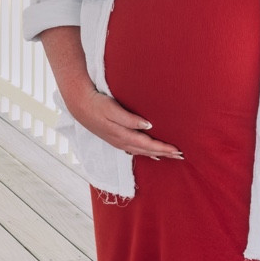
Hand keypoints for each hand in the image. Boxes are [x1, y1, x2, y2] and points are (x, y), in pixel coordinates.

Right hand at [62, 83, 182, 158]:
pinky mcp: (115, 139)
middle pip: (147, 151)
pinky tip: (150, 154)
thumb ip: (130, 119)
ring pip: (141, 152)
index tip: (177, 150)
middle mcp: (121, 141)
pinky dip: (145, 153)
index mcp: (123, 135)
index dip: (163, 148)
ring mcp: (118, 142)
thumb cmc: (97, 104)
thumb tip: (148, 126)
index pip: (148, 145)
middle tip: (180, 156)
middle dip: (164, 154)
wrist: (79, 105)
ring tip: (169, 156)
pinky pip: (134, 150)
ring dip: (156, 154)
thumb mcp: (113, 109)